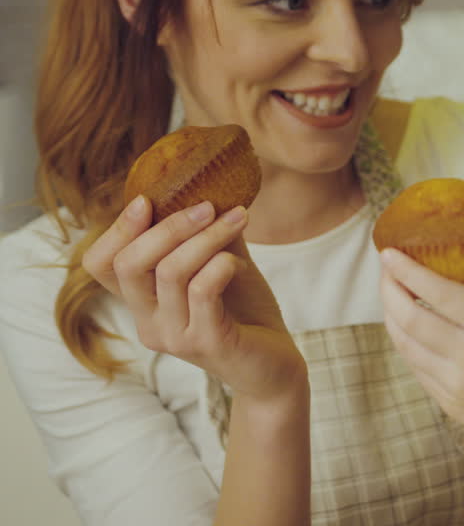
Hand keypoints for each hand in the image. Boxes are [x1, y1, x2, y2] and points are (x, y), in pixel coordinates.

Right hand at [83, 196, 304, 402]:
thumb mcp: (221, 264)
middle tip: (207, 205)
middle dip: (168, 225)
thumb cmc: (245, 312)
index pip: (100, 264)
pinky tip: (240, 262)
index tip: (147, 199)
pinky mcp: (206, 343)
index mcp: (142, 303)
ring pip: (170, 272)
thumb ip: (205, 235)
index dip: (116, 229)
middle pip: (129, 264)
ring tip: (237, 219)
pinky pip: (203, 291)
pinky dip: (221, 265)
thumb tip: (206, 186)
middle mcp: (148, 323)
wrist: (276, 364)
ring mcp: (174, 336)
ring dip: (206, 237)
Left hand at [380, 249, 463, 464]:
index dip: (409, 271)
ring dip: (391, 316)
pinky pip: (416, 368)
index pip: (439, 293)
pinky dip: (405, 344)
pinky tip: (406, 329)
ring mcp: (454, 384)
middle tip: (386, 269)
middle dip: (390, 289)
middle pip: (411, 317)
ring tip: (391, 295)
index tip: (390, 252)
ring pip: (406, 344)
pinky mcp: (448, 403)